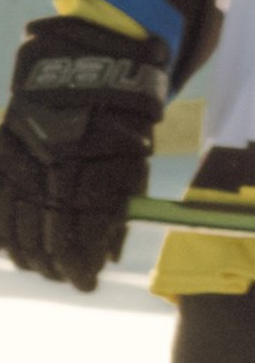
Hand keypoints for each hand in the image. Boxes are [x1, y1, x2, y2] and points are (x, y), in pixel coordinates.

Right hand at [0, 17, 167, 289]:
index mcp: (93, 174)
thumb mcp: (133, 169)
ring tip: (41, 266)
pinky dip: (4, 233)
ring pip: (15, 227)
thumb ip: (119, 214)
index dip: (82, 268)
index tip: (87, 284)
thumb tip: (107, 258)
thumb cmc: (119, 130)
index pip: (80, 238)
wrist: (85, 78)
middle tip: (65, 277)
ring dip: (29, 255)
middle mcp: (53, 170)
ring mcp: (22, 162)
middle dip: (57, 267)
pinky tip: (15, 248)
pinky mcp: (0, 155)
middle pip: (45, 239)